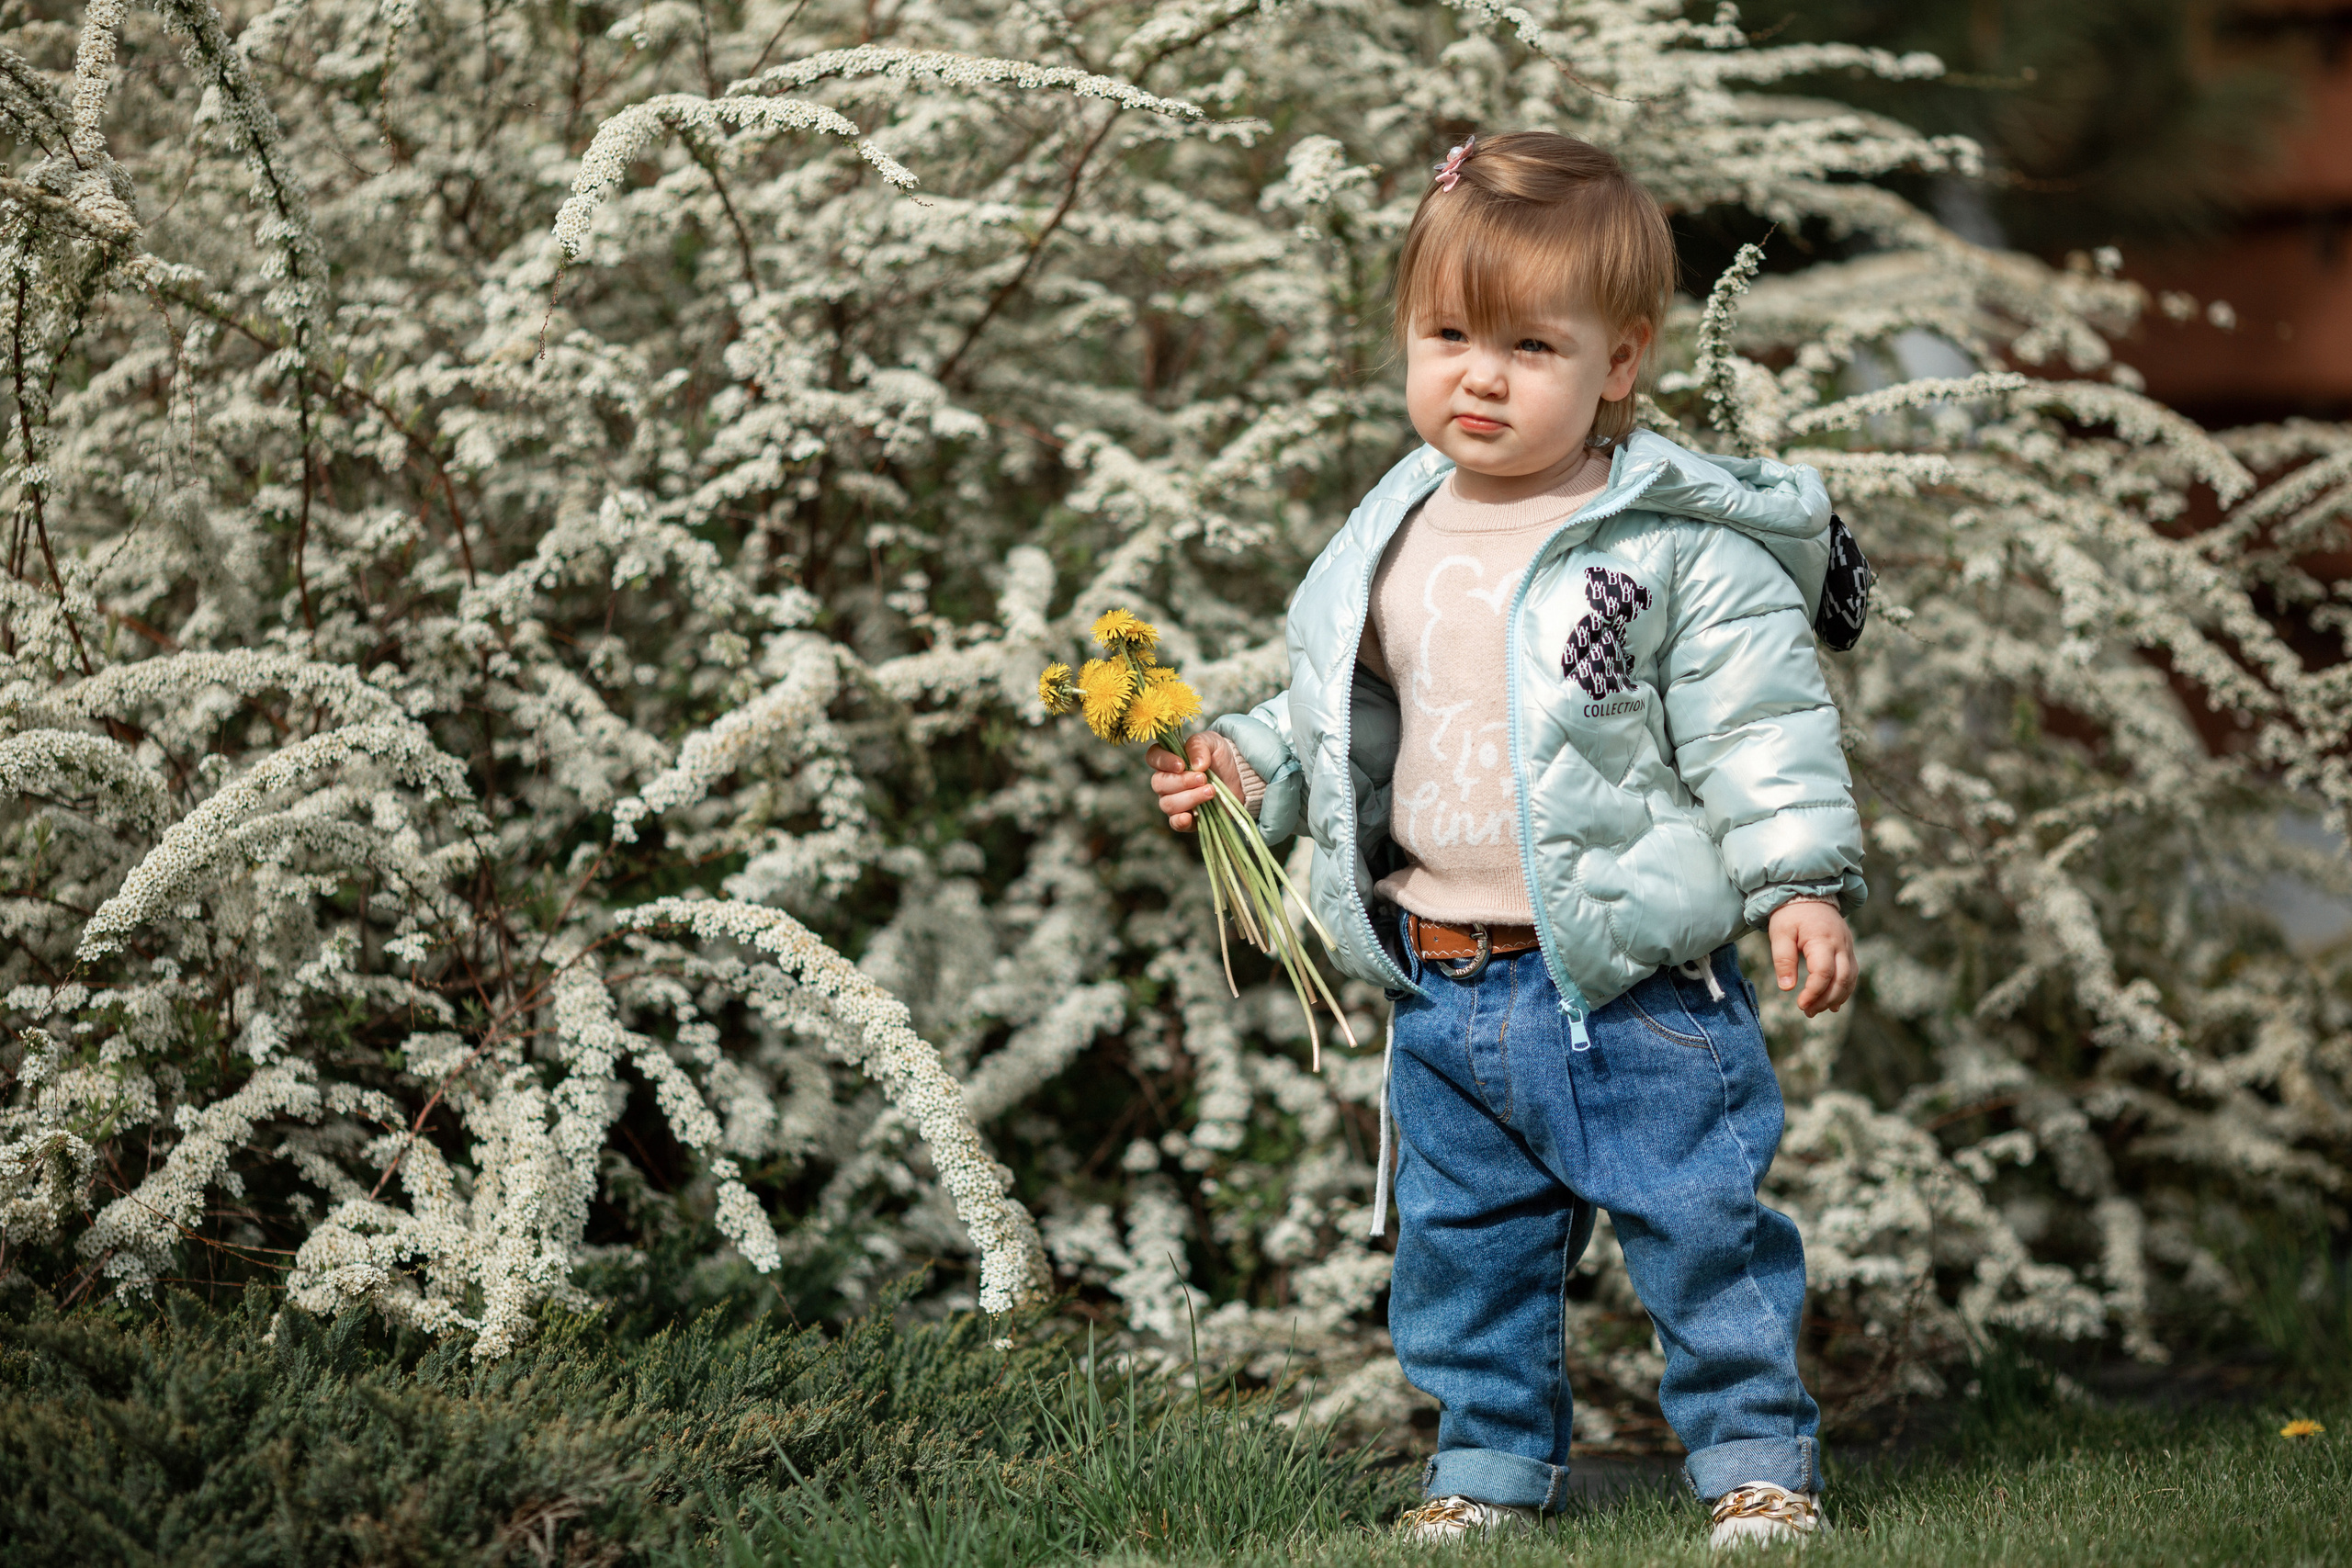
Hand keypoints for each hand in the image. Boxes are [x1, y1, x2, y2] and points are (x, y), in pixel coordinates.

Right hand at [1147, 732, 1242, 832]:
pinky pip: (1175, 823)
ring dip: (1190, 798)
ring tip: (1211, 791)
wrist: (1239, 776)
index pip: (1153, 758)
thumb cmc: (1219, 756)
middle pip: (1159, 784)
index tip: (1182, 765)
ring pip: (1168, 803)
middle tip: (1203, 778)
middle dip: (1182, 782)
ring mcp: (1175, 801)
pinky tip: (1190, 816)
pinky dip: (1180, 821)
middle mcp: (1167, 781)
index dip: (1163, 762)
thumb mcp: (1212, 742)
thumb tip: (1196, 765)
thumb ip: (1198, 746)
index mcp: (1169, 759)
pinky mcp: (1187, 818)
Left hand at [1767, 899, 1857, 1016]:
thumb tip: (1787, 988)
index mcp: (1822, 940)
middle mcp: (1841, 945)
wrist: (1809, 894)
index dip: (1814, 992)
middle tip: (1807, 1012)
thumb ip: (1783, 959)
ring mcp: (1848, 947)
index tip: (1800, 1004)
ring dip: (1835, 998)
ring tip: (1816, 1010)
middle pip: (1841, 980)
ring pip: (1850, 980)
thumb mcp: (1780, 933)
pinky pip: (1852, 974)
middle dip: (1825, 1000)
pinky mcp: (1848, 950)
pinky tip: (1832, 1003)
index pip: (1824, 973)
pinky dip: (1844, 990)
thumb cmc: (1791, 914)